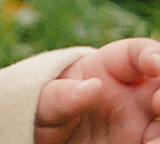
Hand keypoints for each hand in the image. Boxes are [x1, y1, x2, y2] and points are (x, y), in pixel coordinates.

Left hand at [35, 37, 159, 143]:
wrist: (42, 142)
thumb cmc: (40, 113)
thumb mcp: (42, 104)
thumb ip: (61, 95)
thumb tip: (92, 86)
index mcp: (107, 69)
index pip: (137, 53)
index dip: (152, 53)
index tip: (155, 65)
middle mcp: (132, 93)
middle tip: (158, 103)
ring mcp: (139, 120)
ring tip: (152, 141)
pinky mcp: (140, 142)